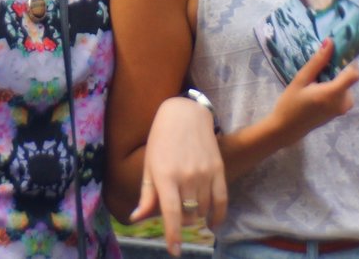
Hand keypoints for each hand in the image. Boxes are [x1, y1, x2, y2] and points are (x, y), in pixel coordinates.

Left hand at [129, 96, 225, 256]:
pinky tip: (212, 223)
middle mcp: (186, 176)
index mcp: (165, 175)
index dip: (173, 235)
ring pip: (203, 210)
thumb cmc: (160, 140)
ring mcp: (204, 173)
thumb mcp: (149, 166)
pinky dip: (218, 216)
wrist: (185, 114)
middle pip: (188, 215)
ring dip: (195, 215)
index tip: (175, 251)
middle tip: (175, 209)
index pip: (171, 213)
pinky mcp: (218, 169)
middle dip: (180, 220)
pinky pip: (222, 201)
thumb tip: (136, 218)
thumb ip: (146, 195)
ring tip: (188, 203)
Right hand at [269, 39, 358, 143]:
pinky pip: (343, 92)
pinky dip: (334, 86)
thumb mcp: (300, 80)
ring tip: (316, 79)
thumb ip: (317, 62)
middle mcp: (342, 103)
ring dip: (335, 78)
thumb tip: (330, 42)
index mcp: (332, 94)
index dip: (350, 62)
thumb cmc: (290, 103)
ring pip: (346, 84)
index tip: (338, 53)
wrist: (286, 129)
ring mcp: (343, 109)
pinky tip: (318, 88)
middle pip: (349, 78)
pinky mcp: (340, 112)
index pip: (354, 74)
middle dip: (338, 69)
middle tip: (320, 66)